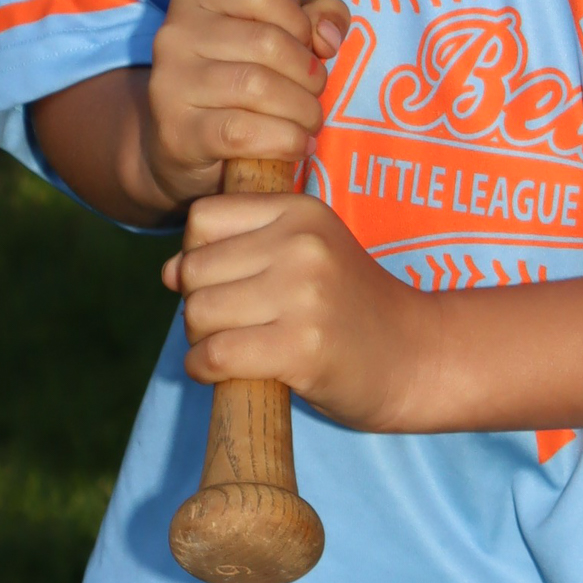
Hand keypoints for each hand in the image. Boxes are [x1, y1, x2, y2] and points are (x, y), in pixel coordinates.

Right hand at [142, 0, 350, 209]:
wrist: (181, 146)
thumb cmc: (236, 83)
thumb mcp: (275, 35)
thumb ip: (314, 17)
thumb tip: (329, 37)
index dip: (297, 20)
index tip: (307, 48)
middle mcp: (175, 34)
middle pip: (267, 42)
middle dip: (309, 74)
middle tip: (314, 95)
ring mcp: (171, 84)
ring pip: (258, 87)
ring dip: (302, 110)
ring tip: (309, 122)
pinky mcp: (178, 132)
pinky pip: (244, 133)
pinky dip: (285, 140)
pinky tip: (299, 145)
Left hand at [163, 192, 439, 430]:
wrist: (416, 356)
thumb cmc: (349, 307)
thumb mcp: (306, 254)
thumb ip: (239, 250)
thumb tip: (166, 272)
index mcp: (301, 210)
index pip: (203, 218)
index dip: (198, 255)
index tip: (224, 282)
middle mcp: (302, 244)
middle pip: (194, 269)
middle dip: (197, 303)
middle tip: (228, 324)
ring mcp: (304, 295)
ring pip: (199, 313)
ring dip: (201, 339)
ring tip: (232, 346)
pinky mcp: (301, 347)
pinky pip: (216, 354)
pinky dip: (205, 369)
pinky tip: (223, 372)